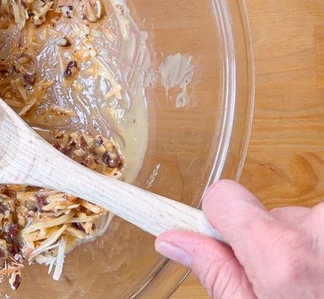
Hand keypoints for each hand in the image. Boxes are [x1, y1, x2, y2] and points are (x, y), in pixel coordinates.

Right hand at [155, 180, 323, 298]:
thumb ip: (218, 274)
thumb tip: (175, 240)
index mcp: (283, 256)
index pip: (225, 197)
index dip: (221, 221)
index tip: (229, 241)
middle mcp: (322, 231)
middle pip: (275, 216)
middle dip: (280, 246)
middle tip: (298, 289)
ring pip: (314, 225)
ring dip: (315, 253)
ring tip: (322, 288)